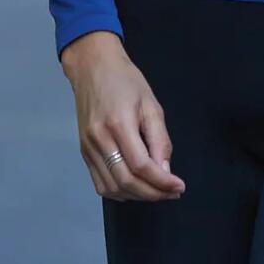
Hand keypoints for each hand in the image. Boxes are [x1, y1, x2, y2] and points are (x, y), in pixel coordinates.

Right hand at [60, 31, 184, 201]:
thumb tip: (165, 172)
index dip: (162, 182)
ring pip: (112, 187)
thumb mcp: (151, 104)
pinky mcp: (84, 152)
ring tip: (156, 191)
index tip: (179, 187)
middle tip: (171, 192)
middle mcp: (100, 139)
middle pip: (126, 181)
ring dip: (137, 196)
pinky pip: (100, 183)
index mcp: (119, 123)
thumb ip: (160, 140)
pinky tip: (135, 187)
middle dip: (153, 193)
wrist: (92, 67)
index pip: (141, 166)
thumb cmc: (125, 80)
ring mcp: (88, 148)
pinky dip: (119, 192)